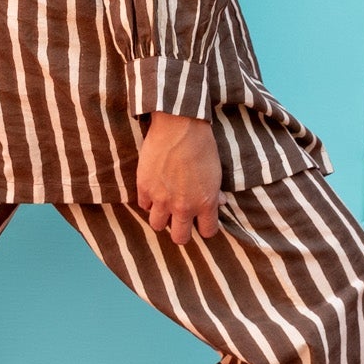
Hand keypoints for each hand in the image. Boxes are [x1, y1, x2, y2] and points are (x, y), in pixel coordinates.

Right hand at [136, 112, 222, 244]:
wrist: (179, 126)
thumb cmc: (202, 145)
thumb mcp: (216, 171)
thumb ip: (215, 192)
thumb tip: (220, 203)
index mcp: (205, 203)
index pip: (207, 232)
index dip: (205, 228)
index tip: (202, 221)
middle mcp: (183, 207)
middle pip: (179, 238)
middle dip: (181, 232)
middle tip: (180, 220)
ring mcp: (161, 199)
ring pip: (157, 225)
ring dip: (162, 218)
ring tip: (164, 206)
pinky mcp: (144, 188)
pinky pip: (144, 205)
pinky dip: (148, 201)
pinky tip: (154, 190)